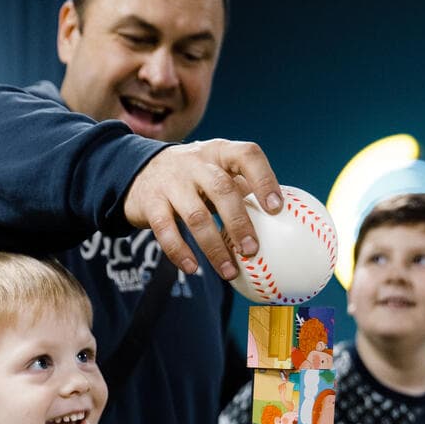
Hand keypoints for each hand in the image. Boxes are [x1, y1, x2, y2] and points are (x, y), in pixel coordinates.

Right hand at [123, 139, 281, 280]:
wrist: (138, 171)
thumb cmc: (193, 178)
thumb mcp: (216, 173)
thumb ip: (243, 189)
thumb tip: (286, 222)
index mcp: (220, 151)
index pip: (247, 155)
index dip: (264, 179)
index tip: (277, 209)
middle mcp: (196, 162)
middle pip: (221, 189)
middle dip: (239, 222)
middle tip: (252, 251)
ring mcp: (171, 181)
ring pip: (195, 215)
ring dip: (214, 247)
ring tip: (229, 272)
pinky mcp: (151, 203)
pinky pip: (166, 230)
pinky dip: (179, 251)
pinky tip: (192, 269)